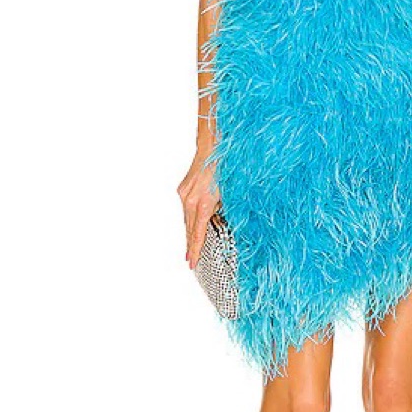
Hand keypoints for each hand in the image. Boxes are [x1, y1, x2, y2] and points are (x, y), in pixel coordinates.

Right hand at [177, 154, 220, 268]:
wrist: (211, 148)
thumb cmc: (225, 169)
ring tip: (191, 247)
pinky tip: (192, 224)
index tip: (192, 263)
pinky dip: (189, 218)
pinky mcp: (182, 189)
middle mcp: (190, 201)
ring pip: (186, 219)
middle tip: (190, 261)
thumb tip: (221, 223)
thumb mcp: (229, 194)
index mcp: (204, 204)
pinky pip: (185, 208)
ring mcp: (184, 195)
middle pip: (189, 229)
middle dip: (191, 245)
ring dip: (190, 232)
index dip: (196, 250)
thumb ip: (222, 211)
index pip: (198, 234)